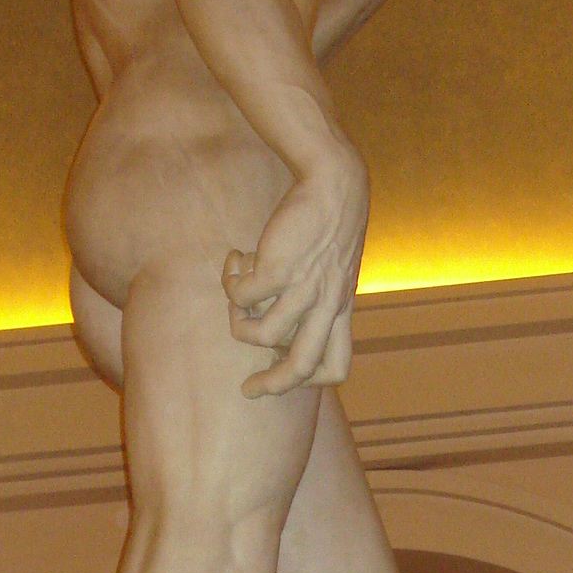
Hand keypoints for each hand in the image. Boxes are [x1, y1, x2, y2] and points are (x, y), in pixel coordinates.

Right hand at [222, 140, 368, 395]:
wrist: (336, 184)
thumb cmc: (331, 226)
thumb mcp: (336, 270)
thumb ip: (320, 299)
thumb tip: (286, 327)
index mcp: (342, 309)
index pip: (337, 367)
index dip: (312, 380)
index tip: (286, 375)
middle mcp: (326, 305)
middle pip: (302, 366)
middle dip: (272, 385)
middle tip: (248, 388)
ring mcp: (303, 288)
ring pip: (262, 335)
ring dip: (239, 322)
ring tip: (236, 296)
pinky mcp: (279, 268)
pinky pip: (243, 297)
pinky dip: (231, 283)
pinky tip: (234, 260)